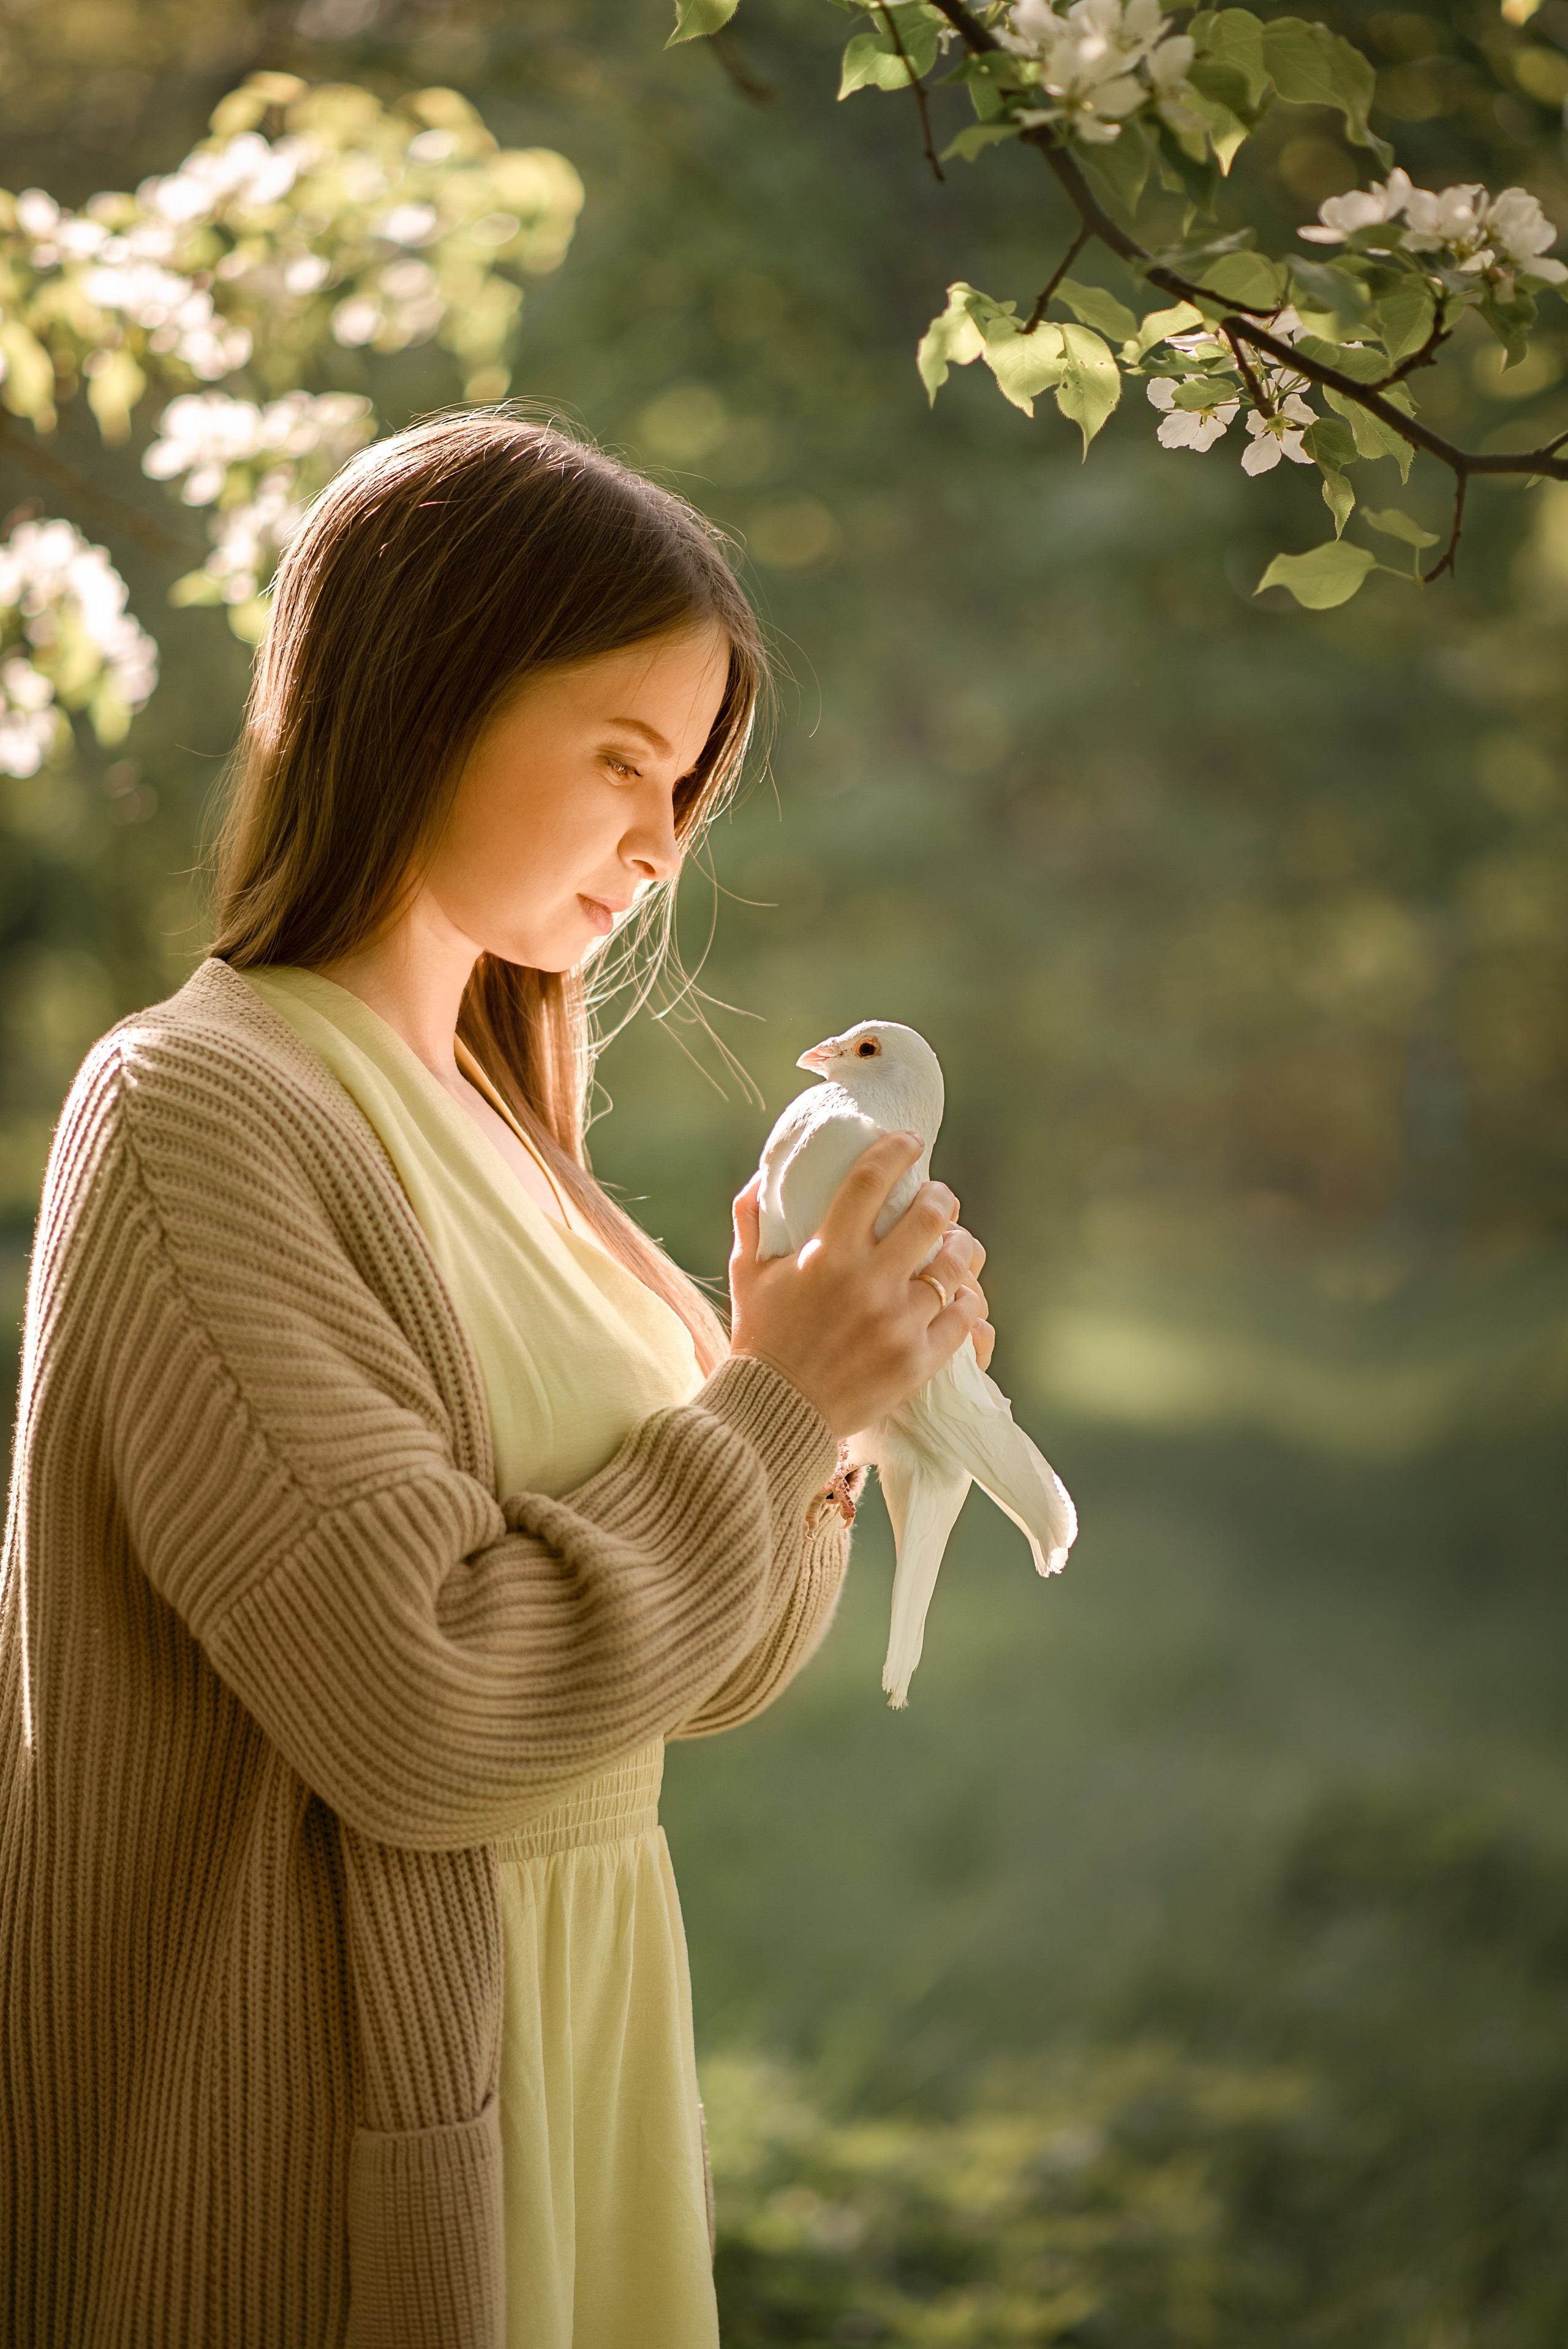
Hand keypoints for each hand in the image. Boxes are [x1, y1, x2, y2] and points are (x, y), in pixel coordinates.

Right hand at [727, 1132, 990, 1436]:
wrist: (775, 1412)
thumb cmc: (760, 1338)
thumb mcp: (746, 1273)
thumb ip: (752, 1219)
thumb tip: (762, 1177)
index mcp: (826, 1253)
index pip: (871, 1180)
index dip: (896, 1151)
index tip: (908, 1143)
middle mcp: (868, 1283)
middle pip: (930, 1216)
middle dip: (941, 1198)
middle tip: (938, 1199)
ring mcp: (898, 1323)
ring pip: (956, 1265)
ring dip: (961, 1246)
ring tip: (955, 1245)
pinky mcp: (918, 1360)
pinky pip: (964, 1317)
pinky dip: (968, 1299)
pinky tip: (961, 1293)